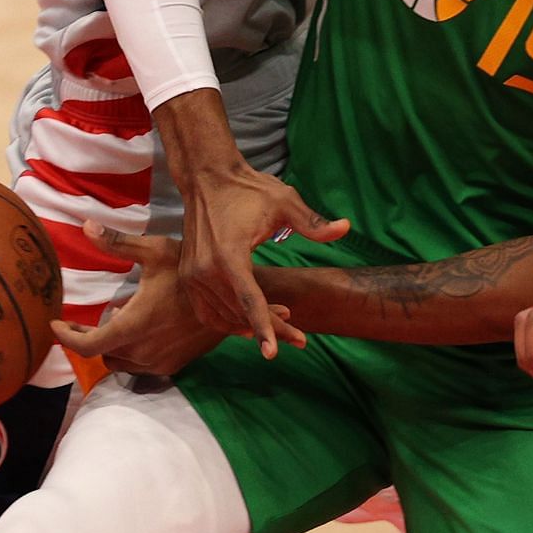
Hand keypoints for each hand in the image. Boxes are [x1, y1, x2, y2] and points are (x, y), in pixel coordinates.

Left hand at [51, 222, 301, 375]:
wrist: (236, 298)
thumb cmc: (191, 271)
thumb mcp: (154, 250)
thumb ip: (117, 242)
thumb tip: (84, 225)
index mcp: (132, 326)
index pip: (87, 346)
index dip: (67, 337)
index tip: (56, 323)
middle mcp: (142, 351)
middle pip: (103, 353)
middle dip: (96, 335)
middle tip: (99, 313)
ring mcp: (159, 362)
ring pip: (121, 361)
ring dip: (117, 344)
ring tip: (126, 316)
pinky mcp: (174, 365)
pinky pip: (141, 365)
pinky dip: (135, 350)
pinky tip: (147, 325)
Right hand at [181, 165, 346, 357]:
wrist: (207, 178)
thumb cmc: (248, 189)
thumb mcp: (284, 202)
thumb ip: (313, 223)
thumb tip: (345, 228)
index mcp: (228, 255)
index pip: (249, 301)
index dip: (265, 328)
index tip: (273, 353)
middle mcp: (205, 270)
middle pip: (241, 313)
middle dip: (271, 329)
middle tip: (300, 338)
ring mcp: (192, 276)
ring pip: (224, 316)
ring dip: (251, 325)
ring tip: (283, 320)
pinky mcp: (187, 277)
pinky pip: (208, 311)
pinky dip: (228, 320)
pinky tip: (248, 323)